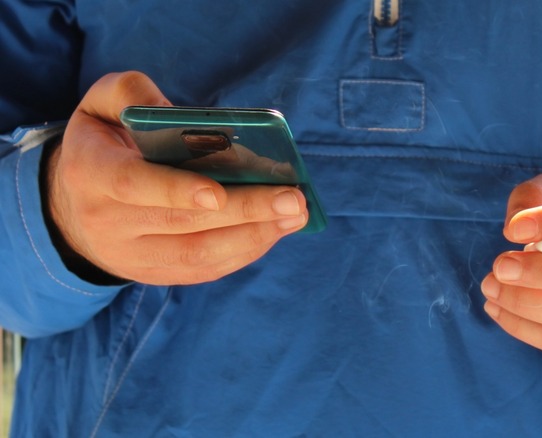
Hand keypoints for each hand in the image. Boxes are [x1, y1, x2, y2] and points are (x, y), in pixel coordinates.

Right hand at [47, 71, 307, 284]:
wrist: (74, 205)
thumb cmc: (104, 143)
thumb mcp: (101, 104)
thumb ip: (131, 92)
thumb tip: (179, 112)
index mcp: (92, 173)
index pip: (133, 186)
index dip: (176, 190)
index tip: (218, 193)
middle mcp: (108, 223)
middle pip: (182, 225)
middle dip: (244, 211)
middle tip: (294, 198)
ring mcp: (133, 256)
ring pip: (198, 255)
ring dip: (255, 236)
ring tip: (296, 214)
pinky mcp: (157, 274)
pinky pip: (205, 269)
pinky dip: (245, 251)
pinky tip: (276, 230)